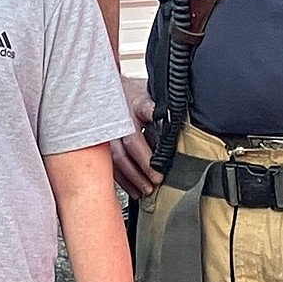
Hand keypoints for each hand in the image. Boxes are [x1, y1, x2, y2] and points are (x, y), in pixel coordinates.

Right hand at [110, 77, 161, 198]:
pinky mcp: (104, 143)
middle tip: (157, 179)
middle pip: (130, 142)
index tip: (161, 143)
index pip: (147, 109)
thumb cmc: (138, 97)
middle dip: (143, 164)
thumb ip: (164, 109)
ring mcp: (110, 130)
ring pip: (117, 156)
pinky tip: (133, 189)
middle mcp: (122, 116)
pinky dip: (122, 179)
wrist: (115, 92)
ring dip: (132, 176)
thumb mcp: (154, 95)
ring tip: (146, 189)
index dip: (154, 119)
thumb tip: (179, 122)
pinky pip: (110, 163)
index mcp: (138, 102)